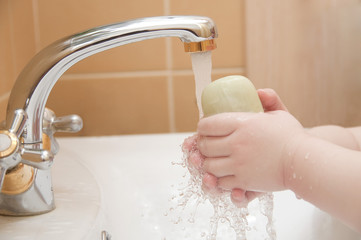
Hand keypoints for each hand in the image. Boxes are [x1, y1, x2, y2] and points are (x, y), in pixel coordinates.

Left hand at [199, 88, 302, 204]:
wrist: (304, 161)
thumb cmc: (291, 137)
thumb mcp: (280, 113)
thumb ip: (268, 100)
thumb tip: (259, 91)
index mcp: (242, 124)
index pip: (207, 125)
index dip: (202, 128)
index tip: (205, 130)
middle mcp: (237, 143)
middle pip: (204, 146)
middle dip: (201, 146)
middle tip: (207, 146)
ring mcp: (239, 164)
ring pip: (208, 166)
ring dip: (208, 164)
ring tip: (214, 161)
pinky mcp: (243, 181)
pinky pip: (221, 182)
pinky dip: (219, 179)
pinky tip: (224, 174)